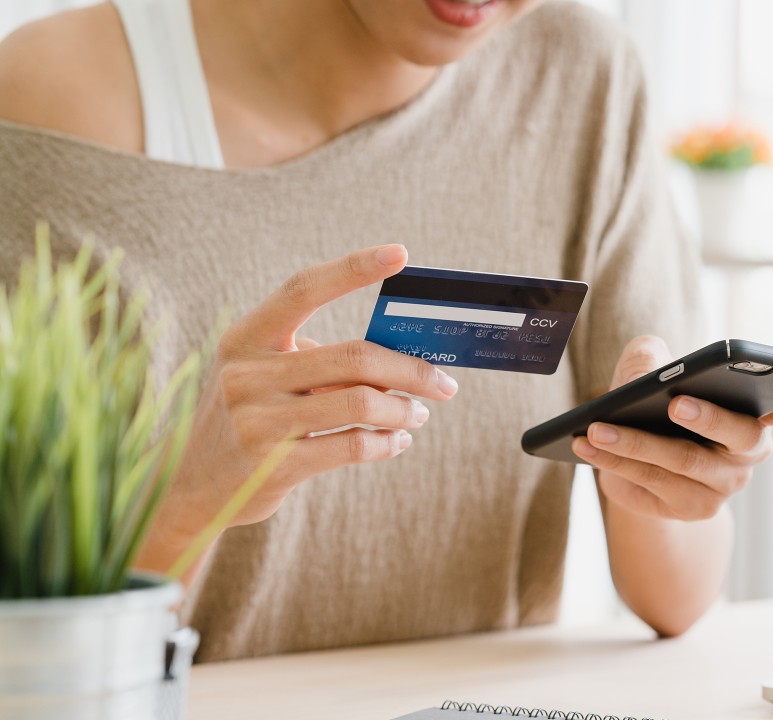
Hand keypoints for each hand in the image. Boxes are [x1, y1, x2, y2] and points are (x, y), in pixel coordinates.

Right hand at [159, 244, 458, 540]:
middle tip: (444, 383)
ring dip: (404, 409)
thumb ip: (316, 360)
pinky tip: (397, 440)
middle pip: (353, 356)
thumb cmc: (247, 417)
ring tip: (418, 413)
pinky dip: (387, 442)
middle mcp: (246, 374)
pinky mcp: (274, 466)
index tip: (399, 254)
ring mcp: (257, 421)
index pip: (303, 289)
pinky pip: (353, 445)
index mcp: (244, 338)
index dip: (352, 268)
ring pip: (360, 403)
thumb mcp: (262, 376)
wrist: (191, 487)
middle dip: (411, 370)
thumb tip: (401, 354)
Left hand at [572, 335, 772, 521]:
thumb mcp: (651, 370)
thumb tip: (647, 370)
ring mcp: (721, 487)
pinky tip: (586, 444)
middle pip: (739, 437)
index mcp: (758, 415)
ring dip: (635, 442)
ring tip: (597, 427)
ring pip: (682, 462)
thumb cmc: (656, 402)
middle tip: (676, 403)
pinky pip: (650, 482)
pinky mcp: (688, 508)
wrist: (643, 463)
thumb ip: (651, 357)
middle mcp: (748, 454)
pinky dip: (615, 460)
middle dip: (709, 418)